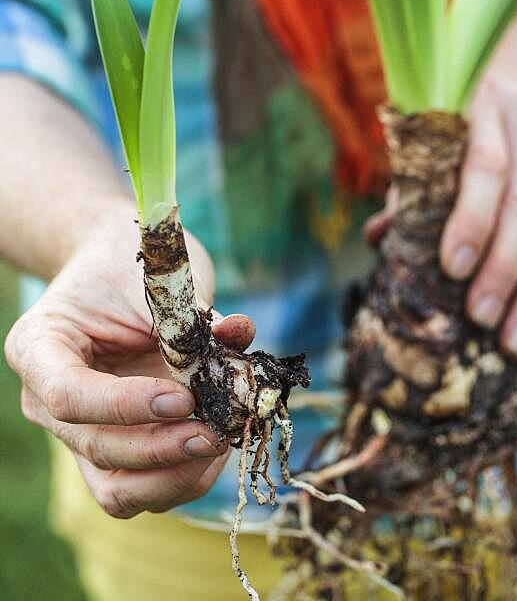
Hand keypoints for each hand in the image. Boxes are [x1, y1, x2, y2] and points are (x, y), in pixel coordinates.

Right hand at [4, 200, 254, 518]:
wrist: (113, 264)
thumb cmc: (127, 262)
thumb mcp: (155, 278)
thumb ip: (194, 319)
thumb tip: (239, 340)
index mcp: (40, 348)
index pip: (69, 397)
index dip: (128, 406)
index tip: (184, 397)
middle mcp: (46, 401)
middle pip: (98, 448)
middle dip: (165, 447)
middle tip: (219, 429)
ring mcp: (77, 433)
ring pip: (117, 490)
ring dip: (176, 475)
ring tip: (223, 440)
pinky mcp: (112, 450)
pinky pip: (142, 488)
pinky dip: (184, 476)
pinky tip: (220, 447)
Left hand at [440, 74, 516, 357]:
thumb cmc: (474, 117)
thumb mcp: (442, 131)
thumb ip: (413, 183)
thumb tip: (380, 240)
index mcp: (487, 107)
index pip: (486, 167)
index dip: (472, 220)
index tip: (453, 268)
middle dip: (505, 269)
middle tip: (481, 318)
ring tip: (515, 341)